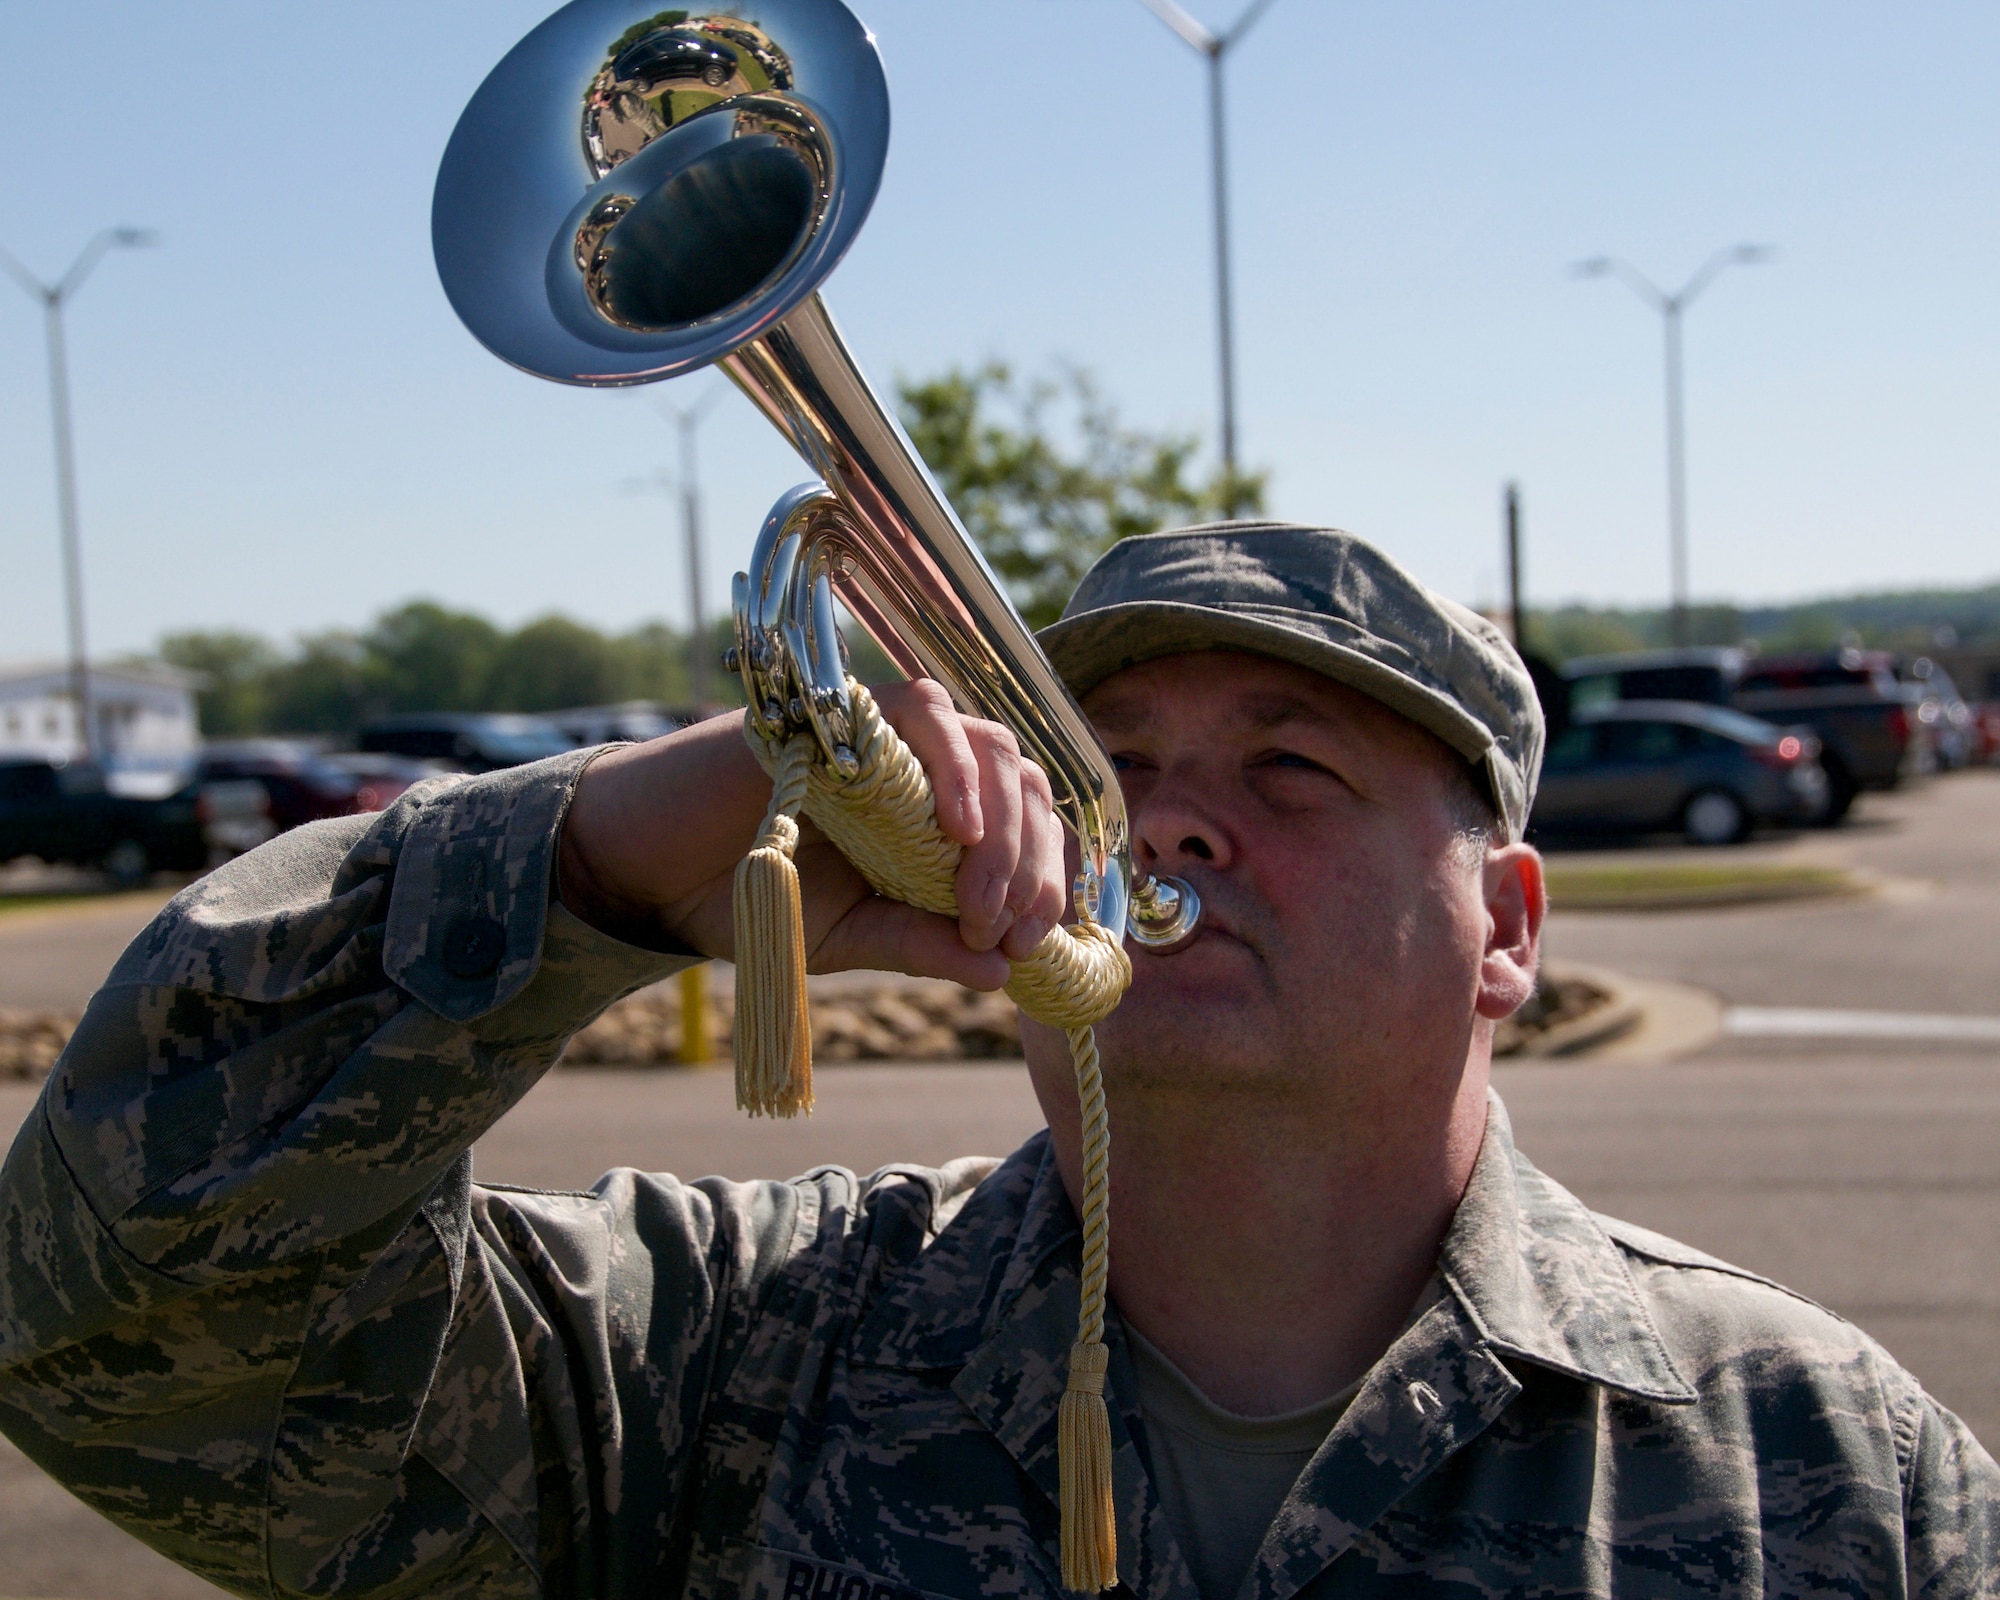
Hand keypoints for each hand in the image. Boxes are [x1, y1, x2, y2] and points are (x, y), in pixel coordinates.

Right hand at [556, 680, 1067, 988]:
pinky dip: (956, 764)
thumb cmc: (751, 896)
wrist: (653, 870)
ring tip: (978, 899)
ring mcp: (891, 732)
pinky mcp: (846, 709)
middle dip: (1032, 864)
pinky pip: (925, 711)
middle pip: (1024, 785)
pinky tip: (959, 827)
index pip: (1028, 827)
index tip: (1027, 946)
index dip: (1045, 881)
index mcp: (939, 817)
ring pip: (991, 746)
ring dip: (1003, 827)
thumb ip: (922, 944)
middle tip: (1003, 930)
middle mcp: (927, 767)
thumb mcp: (851, 937)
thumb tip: (1001, 972)